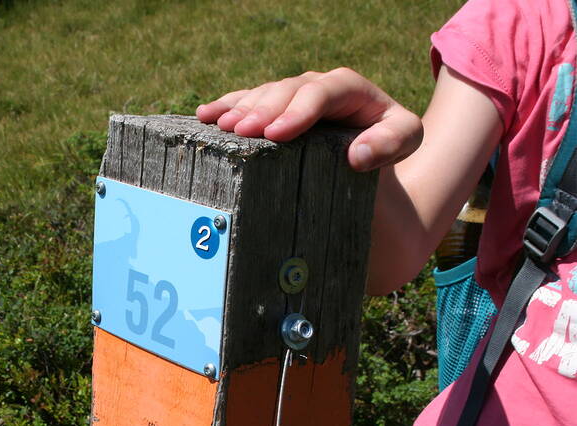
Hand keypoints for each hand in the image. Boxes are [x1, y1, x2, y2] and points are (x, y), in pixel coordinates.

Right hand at [195, 68, 422, 171]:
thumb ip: (391, 143)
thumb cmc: (387, 143)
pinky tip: (206, 115)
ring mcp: (291, 94)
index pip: (322, 92)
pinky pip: (247, 100)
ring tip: (219, 126)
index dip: (297, 110)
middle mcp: (315, 86)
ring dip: (239, 109)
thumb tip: (357, 155)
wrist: (371, 150)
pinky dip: (227, 107)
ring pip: (262, 93)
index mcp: (348, 88)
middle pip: (285, 90)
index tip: (277, 134)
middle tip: (239, 132)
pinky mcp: (274, 107)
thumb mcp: (405, 139)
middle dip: (261, 110)